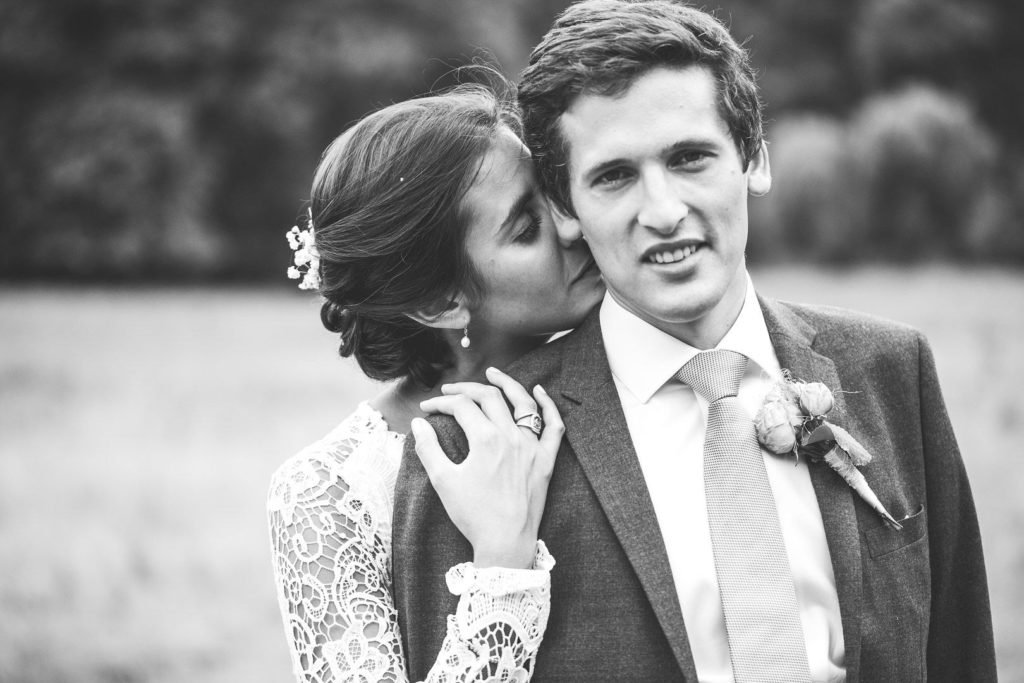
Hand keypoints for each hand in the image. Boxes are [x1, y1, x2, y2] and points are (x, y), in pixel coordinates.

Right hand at [412, 367, 563, 569]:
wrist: (505, 543)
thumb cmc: (473, 515)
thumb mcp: (443, 481)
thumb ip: (428, 448)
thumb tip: (418, 423)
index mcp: (485, 440)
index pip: (461, 407)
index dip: (441, 404)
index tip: (427, 409)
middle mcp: (511, 437)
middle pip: (489, 397)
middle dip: (466, 389)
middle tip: (451, 392)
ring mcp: (532, 447)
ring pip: (523, 403)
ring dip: (507, 384)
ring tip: (493, 373)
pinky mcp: (546, 460)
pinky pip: (554, 426)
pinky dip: (548, 406)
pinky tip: (539, 392)